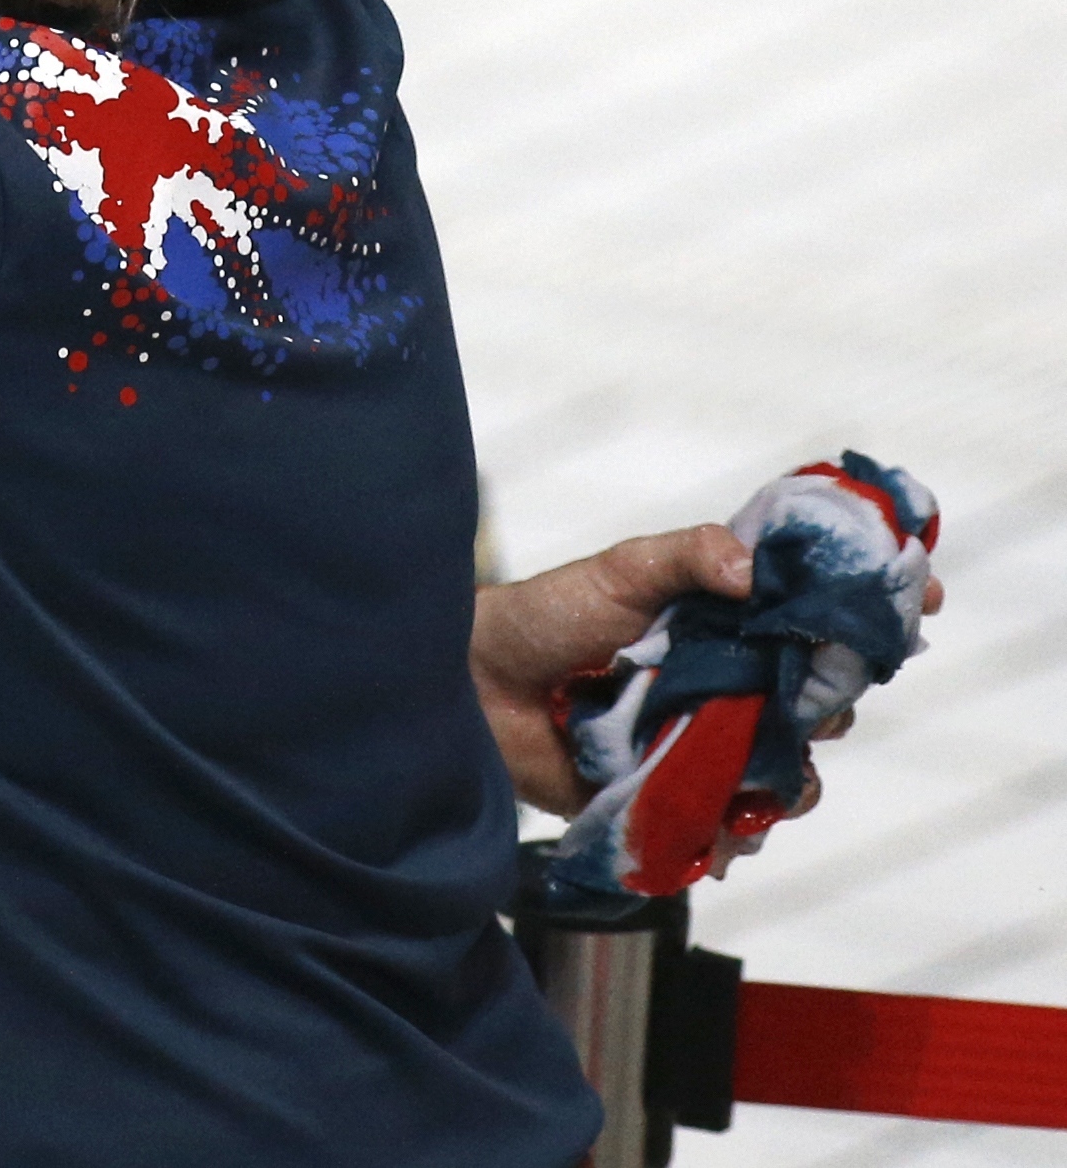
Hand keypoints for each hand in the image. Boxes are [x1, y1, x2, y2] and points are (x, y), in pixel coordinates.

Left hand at [474, 524, 947, 823]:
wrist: (472, 685)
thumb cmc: (546, 615)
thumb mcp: (619, 571)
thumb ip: (686, 555)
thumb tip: (751, 567)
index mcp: (727, 625)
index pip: (817, 623)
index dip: (870, 618)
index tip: (918, 607)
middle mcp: (729, 685)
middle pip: (818, 705)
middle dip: (829, 708)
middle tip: (812, 706)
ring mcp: (705, 743)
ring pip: (785, 775)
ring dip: (791, 784)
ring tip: (768, 782)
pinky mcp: (671, 794)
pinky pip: (728, 826)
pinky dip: (736, 836)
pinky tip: (725, 835)